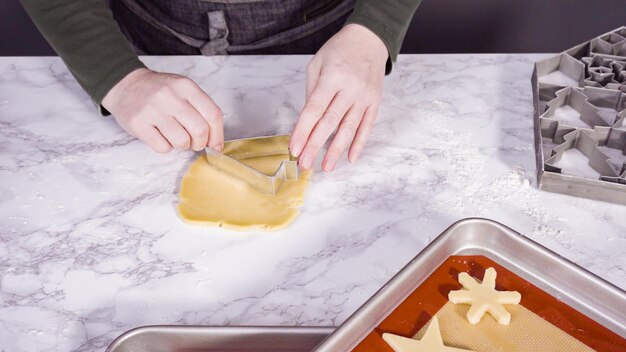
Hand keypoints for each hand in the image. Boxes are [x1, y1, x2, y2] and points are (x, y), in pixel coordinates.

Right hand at [102, 68, 223, 152]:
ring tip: (175, 136)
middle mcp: (170, 96)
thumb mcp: (183, 90)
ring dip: (182, 145)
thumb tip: (216, 141)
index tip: (216, 145)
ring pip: (182, 142)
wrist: (125, 85)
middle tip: (194, 142)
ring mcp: (153, 110)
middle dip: (200, 143)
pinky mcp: (138, 124)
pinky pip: (163, 147)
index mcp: (185, 86)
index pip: (213, 115)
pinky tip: (160, 136)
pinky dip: (165, 147)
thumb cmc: (159, 92)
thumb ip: (201, 109)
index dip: (218, 135)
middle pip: (200, 130)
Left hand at [290, 23, 387, 171]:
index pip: (314, 109)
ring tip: (326, 167)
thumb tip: (306, 122)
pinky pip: (367, 126)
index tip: (294, 148)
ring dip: (337, 150)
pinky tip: (350, 158)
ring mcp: (365, 97)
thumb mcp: (317, 64)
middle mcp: (350, 88)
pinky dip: (359, 143)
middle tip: (305, 164)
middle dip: (316, 145)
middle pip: (330, 123)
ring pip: (349, 128)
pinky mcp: (376, 102)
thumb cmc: (339, 51)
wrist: (369, 39)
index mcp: (332, 77)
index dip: (303, 130)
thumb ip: (311, 92)